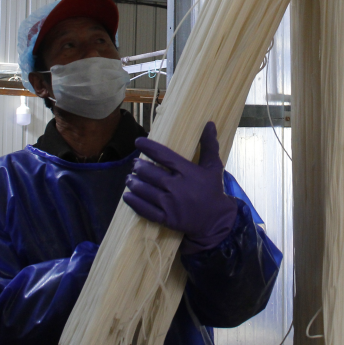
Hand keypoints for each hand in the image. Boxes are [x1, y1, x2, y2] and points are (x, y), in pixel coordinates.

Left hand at [124, 121, 237, 253]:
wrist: (216, 220)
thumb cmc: (212, 190)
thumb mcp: (213, 167)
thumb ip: (209, 145)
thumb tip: (209, 124)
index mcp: (188, 172)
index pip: (164, 155)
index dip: (149, 147)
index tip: (138, 142)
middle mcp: (177, 187)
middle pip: (150, 173)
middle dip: (138, 167)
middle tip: (134, 165)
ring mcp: (171, 204)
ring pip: (145, 191)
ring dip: (133, 183)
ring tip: (128, 178)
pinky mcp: (166, 218)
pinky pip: (145, 209)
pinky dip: (134, 202)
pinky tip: (127, 196)